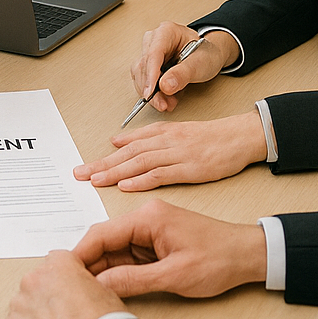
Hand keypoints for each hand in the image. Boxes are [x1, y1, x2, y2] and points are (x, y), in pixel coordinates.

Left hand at [2, 250, 126, 318]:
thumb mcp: (105, 293)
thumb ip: (83, 284)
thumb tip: (79, 293)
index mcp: (57, 264)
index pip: (55, 264)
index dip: (65, 283)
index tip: (69, 296)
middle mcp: (33, 280)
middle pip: (36, 286)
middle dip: (46, 301)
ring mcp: (18, 307)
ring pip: (23, 310)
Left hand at [74, 111, 266, 191]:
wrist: (238, 137)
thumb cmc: (210, 139)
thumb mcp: (176, 133)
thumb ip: (148, 138)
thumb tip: (118, 141)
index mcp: (161, 133)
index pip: (126, 145)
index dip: (103, 157)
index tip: (84, 166)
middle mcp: (165, 141)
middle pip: (127, 153)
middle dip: (101, 164)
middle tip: (79, 174)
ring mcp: (176, 154)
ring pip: (139, 162)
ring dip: (114, 172)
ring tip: (94, 180)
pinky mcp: (189, 168)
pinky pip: (161, 174)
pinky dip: (141, 180)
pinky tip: (126, 186)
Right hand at [74, 197, 266, 297]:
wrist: (247, 256)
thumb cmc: (218, 260)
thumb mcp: (174, 275)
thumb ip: (134, 281)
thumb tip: (99, 286)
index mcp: (147, 216)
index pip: (101, 233)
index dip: (80, 254)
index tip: (62, 273)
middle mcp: (145, 217)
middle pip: (104, 241)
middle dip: (87, 264)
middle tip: (68, 287)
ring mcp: (149, 230)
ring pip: (114, 250)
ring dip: (101, 270)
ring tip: (83, 291)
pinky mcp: (155, 242)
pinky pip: (127, 256)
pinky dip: (116, 272)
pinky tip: (106, 287)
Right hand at [131, 21, 238, 112]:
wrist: (210, 57)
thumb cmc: (206, 54)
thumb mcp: (200, 63)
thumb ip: (182, 74)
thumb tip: (164, 86)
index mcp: (166, 31)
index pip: (153, 53)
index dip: (150, 75)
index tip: (150, 93)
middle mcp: (154, 40)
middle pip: (144, 65)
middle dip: (152, 89)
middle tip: (163, 104)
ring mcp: (150, 52)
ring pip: (141, 75)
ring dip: (152, 93)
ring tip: (168, 104)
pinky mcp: (149, 65)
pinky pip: (144, 80)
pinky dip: (154, 93)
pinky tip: (165, 100)